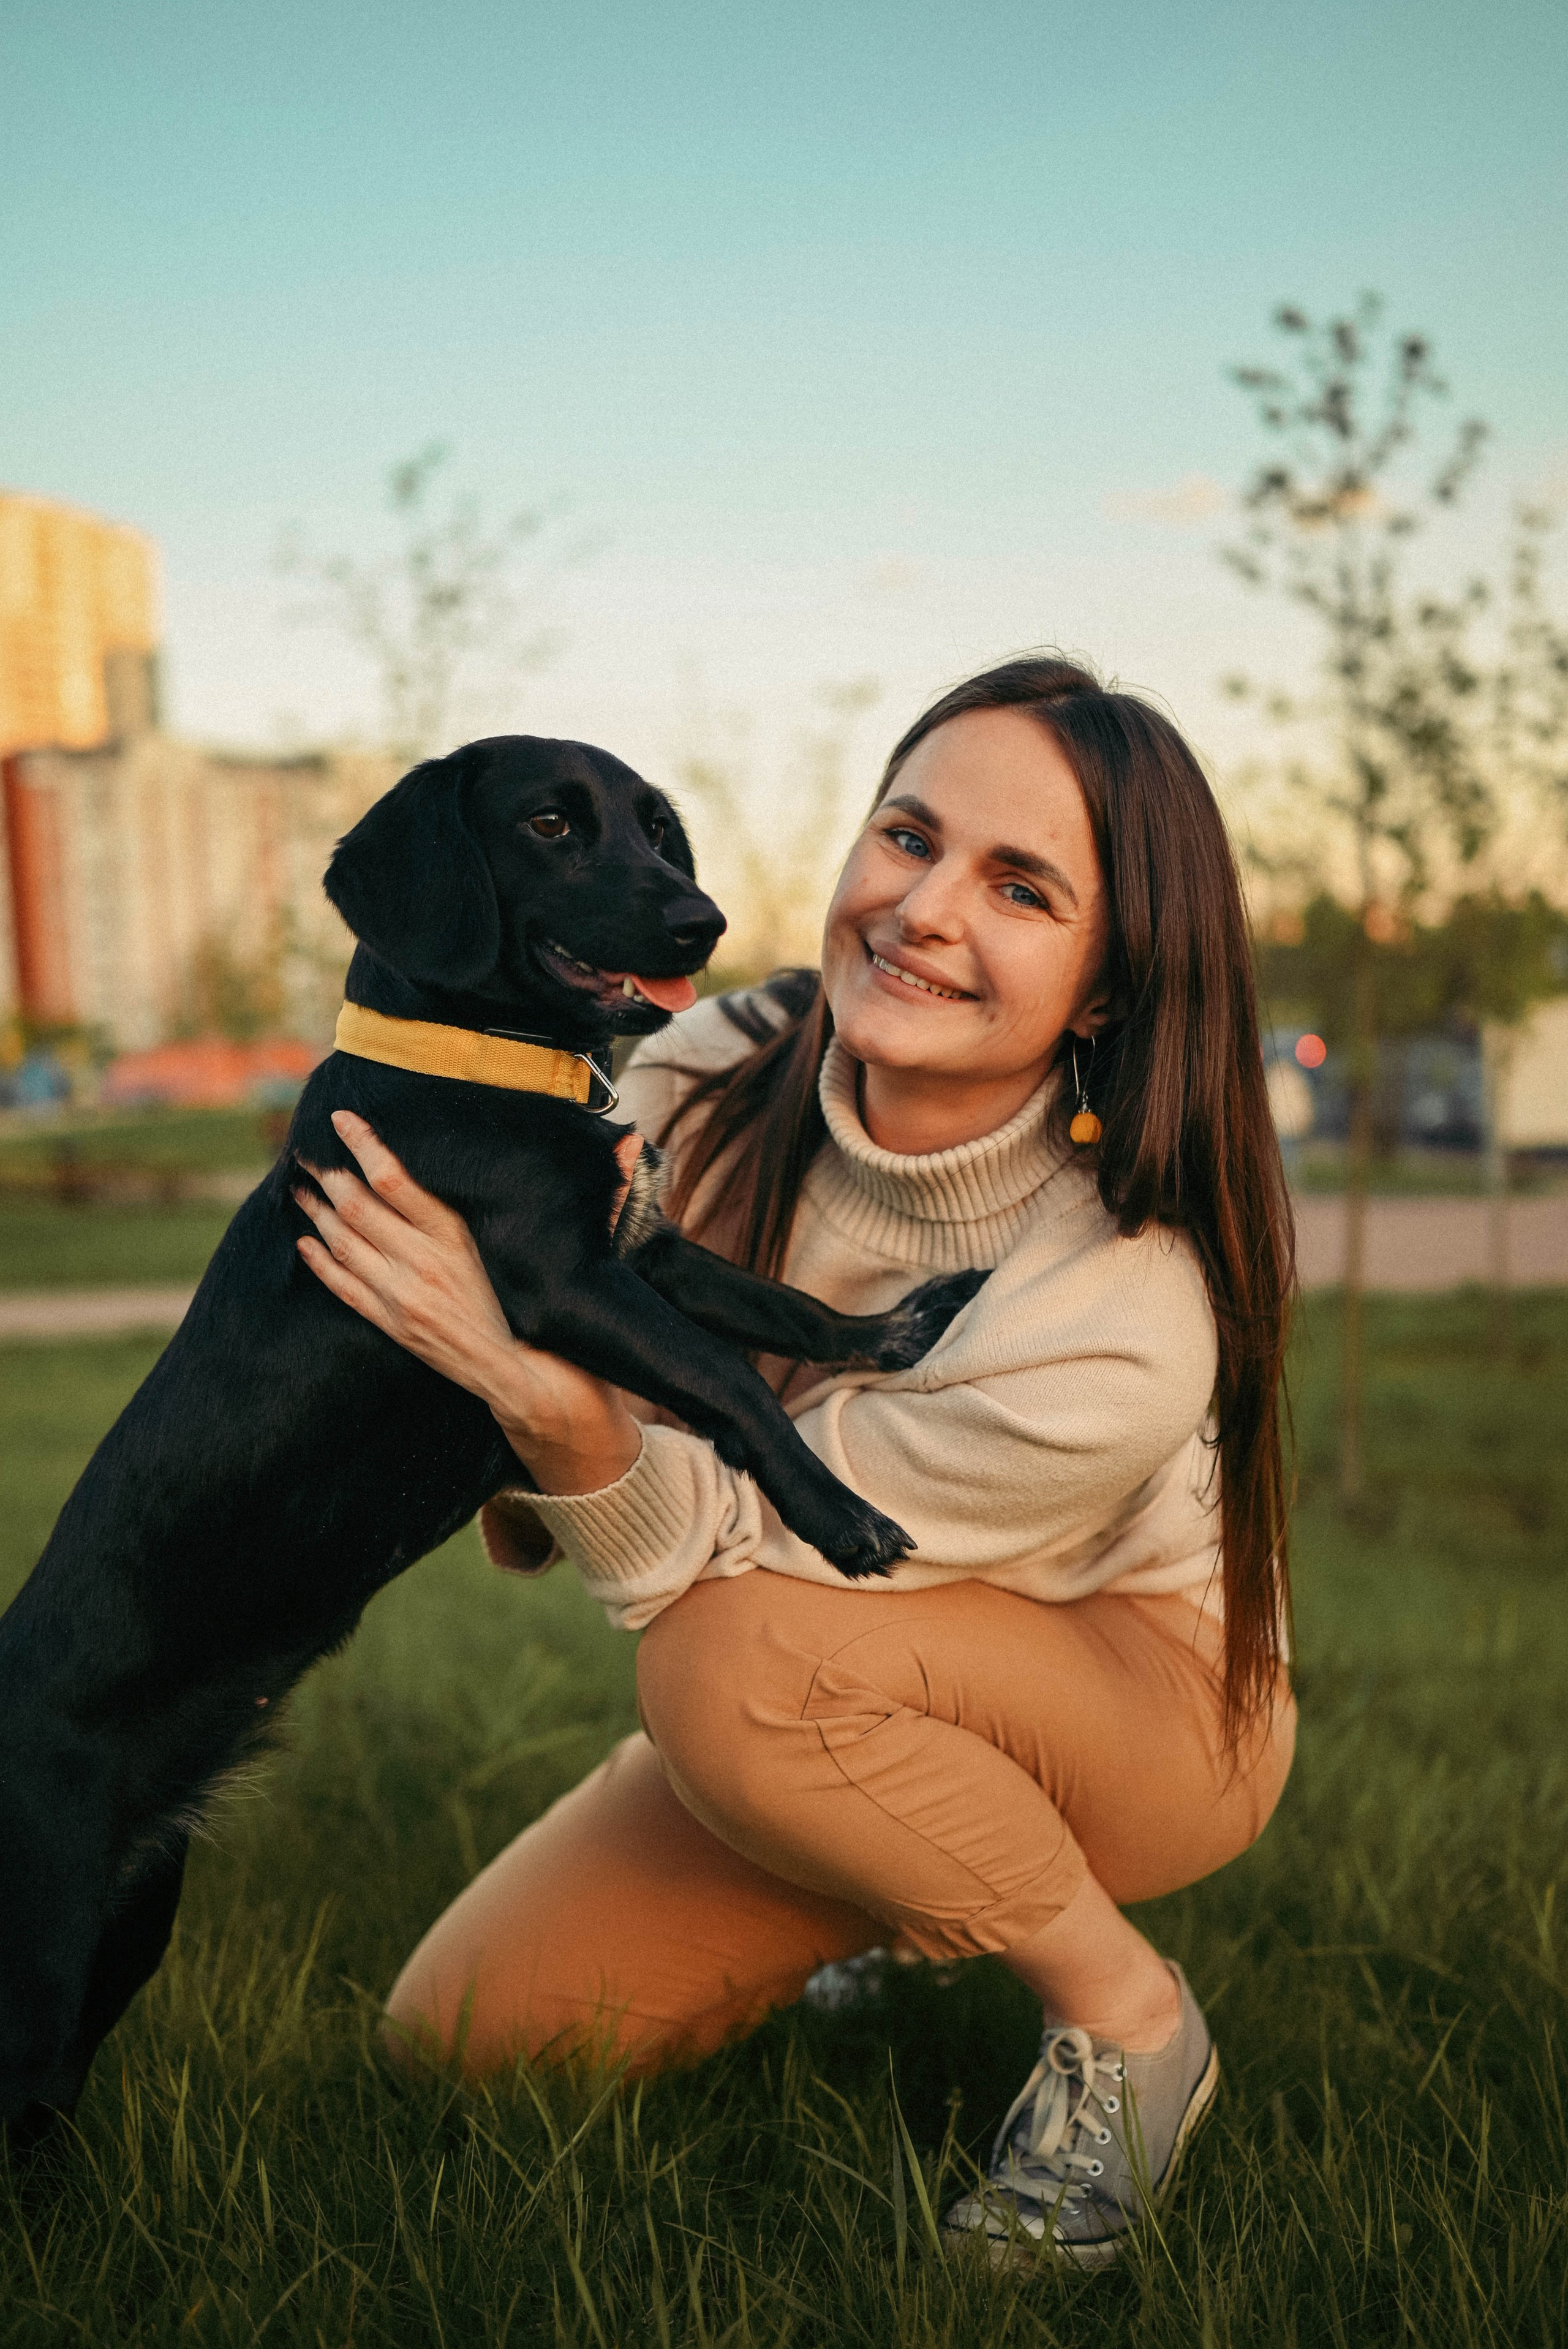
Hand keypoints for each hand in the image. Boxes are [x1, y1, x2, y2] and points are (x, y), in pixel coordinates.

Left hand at [293, 1110, 642, 1494]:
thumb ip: (593, 1196)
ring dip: (316, 1212)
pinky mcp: (396, 1328)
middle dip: (327, 1174)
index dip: (363, 1145)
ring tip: (299, 1185)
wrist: (536, 1388)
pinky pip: (343, 1288)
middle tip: (307, 1149)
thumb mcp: (563, 1248)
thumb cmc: (552, 1312)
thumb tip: (635, 1145)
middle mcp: (425, 1264)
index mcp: (460, 1237)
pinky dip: (320, 1261)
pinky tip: (305, 1241)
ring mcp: (404, 1299)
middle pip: (357, 1206)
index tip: (341, 1119)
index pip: (395, 1179)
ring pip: (344, 1243)